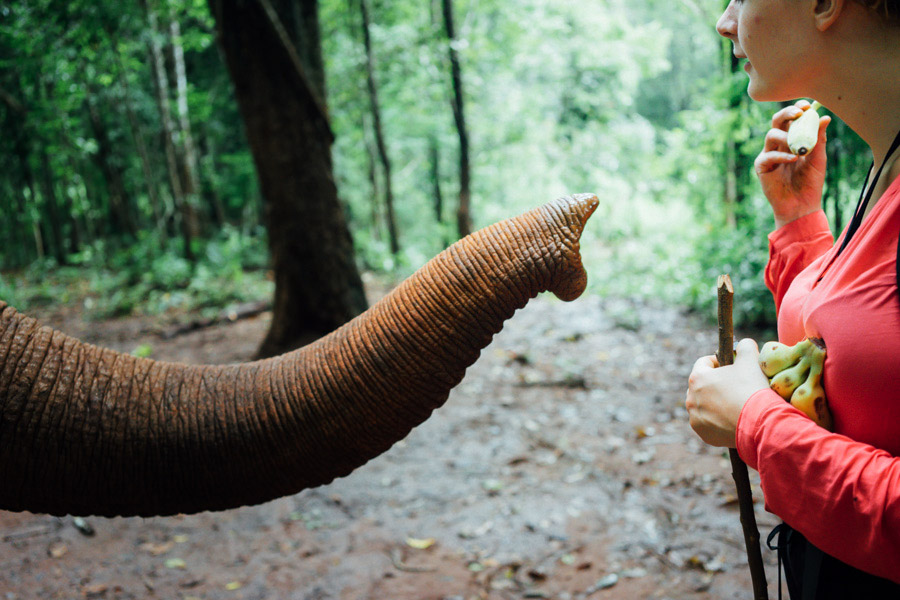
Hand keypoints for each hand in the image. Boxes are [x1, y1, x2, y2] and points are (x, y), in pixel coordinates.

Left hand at [685, 338, 769, 447]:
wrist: (760, 423)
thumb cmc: (752, 389)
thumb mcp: (750, 361)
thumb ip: (745, 347)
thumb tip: (745, 344)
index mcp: (697, 378)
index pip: (703, 363)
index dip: (718, 362)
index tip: (730, 366)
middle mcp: (690, 397)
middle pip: (701, 385)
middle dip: (715, 384)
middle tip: (733, 386)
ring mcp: (695, 417)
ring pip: (703, 405)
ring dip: (714, 403)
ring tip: (733, 404)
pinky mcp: (702, 433)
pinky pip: (708, 423)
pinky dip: (717, 420)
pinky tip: (732, 419)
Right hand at [754, 100, 831, 228]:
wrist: (802, 206)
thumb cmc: (811, 182)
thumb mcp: (818, 158)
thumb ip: (819, 139)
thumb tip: (825, 117)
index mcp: (793, 139)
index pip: (792, 119)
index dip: (797, 110)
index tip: (807, 106)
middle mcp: (779, 144)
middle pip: (777, 121)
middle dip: (786, 114)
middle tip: (798, 113)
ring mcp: (769, 154)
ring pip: (771, 135)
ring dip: (786, 136)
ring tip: (799, 147)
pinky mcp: (762, 167)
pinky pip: (768, 155)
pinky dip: (782, 155)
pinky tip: (794, 159)